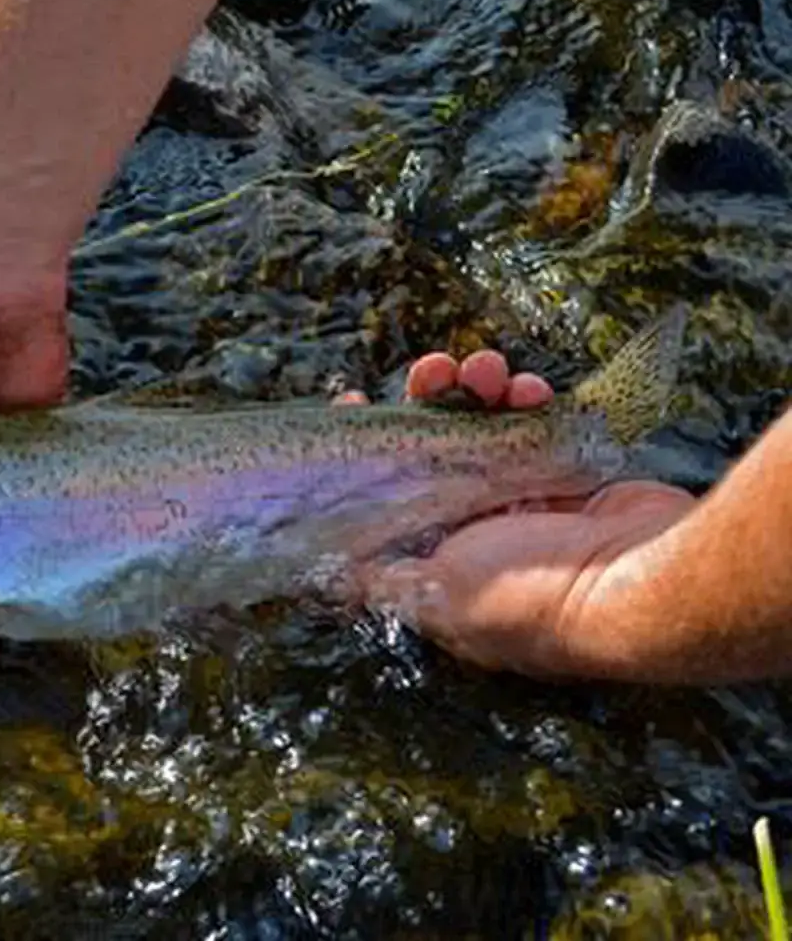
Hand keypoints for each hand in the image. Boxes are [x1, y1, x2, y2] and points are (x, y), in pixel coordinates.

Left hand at [345, 348, 698, 680]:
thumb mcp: (434, 594)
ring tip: (487, 369)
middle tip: (434, 368)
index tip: (352, 400)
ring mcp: (524, 505)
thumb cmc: (528, 598)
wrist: (636, 589)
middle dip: (429, 401)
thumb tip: (330, 574)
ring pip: (485, 430)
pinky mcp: (568, 482)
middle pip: (433, 450)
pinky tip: (531, 390)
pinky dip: (530, 402)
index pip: (382, 497)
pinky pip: (538, 427)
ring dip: (480, 391)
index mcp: (435, 563)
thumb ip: (382, 579)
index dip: (363, 448)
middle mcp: (475, 534)